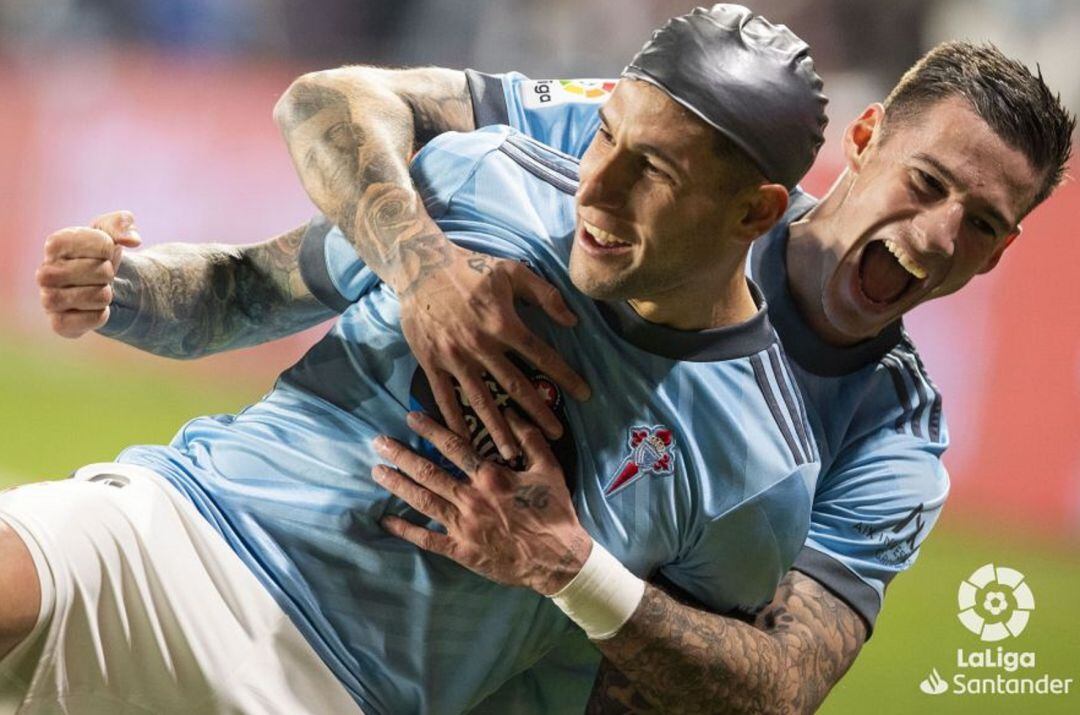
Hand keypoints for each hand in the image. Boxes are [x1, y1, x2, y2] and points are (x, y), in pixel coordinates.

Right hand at [37, 211, 141, 337]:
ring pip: (98, 297)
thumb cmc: (100, 255)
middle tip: (100, 275)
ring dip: (106, 294)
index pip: (103, 244)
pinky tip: (94, 309)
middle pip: (102, 272)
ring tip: (97, 290)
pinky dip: (102, 315)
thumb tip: (132, 239)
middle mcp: (45, 272)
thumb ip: (121, 223)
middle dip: (110, 273)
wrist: (96, 286)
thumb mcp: (110, 232)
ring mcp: (48, 300)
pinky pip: (93, 320)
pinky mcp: (58, 323)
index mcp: (55, 244)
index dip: (112, 248)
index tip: (102, 252)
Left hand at [373, 410, 591, 594]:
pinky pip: (428, 540)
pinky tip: (387, 521)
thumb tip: (512, 411)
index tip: (411, 417)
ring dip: (398, 485)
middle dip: (401, 455)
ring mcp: (464, 526)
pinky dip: (406, 530)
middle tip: (378, 442)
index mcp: (491, 476)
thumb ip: (529, 438)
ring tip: (377, 471)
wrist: (558, 558)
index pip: (453, 446)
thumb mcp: (549, 468)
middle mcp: (471, 498)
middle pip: (429, 472)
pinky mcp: (461, 551)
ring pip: (423, 501)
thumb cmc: (554, 511)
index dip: (430, 429)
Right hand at [398, 244, 589, 459]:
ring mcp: (454, 356)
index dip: (565, 375)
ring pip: (480, 399)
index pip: (541, 355)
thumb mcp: (512, 270)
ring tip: (513, 453)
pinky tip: (465, 441)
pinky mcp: (431, 362)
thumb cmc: (471, 268)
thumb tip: (573, 320)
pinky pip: (445, 397)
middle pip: (514, 385)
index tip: (584, 394)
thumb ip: (545, 295)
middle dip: (537, 413)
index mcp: (503, 322)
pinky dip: (454, 421)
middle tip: (556, 436)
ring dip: (498, 428)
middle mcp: (480, 344)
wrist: (420, 265)